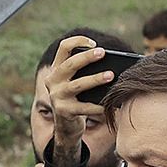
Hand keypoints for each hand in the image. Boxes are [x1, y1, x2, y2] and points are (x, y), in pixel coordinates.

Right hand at [43, 36, 110, 166]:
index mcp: (56, 69)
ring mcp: (57, 96)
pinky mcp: (64, 111)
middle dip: (86, 57)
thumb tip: (113, 64)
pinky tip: (110, 103)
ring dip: (95, 79)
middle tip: (103, 52)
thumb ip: (85, 70)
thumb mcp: (75, 81)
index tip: (94, 43)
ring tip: (111, 75)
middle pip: (69, 64)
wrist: (66, 124)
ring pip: (77, 85)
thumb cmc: (77, 97)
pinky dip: (98, 105)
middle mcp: (53, 81)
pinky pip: (84, 107)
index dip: (78, 41)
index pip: (63, 47)